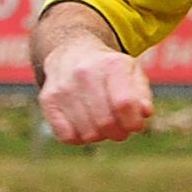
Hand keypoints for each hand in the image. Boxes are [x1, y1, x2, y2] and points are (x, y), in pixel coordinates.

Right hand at [37, 37, 153, 143]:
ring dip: (100, 136)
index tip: (135, 125)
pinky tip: (84, 125)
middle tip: (120, 129)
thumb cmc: (110, 71)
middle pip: (106, 122)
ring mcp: (63, 87)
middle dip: (118, 133)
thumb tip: (144, 113)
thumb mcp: (133, 74)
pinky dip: (79, 137)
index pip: (125, 104)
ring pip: (88, 132)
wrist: (72, 54)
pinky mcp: (47, 99)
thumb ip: (143, 95)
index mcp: (111, 65)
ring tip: (102, 124)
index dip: (134, 123)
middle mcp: (84, 73)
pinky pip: (66, 136)